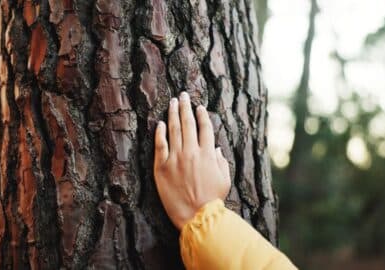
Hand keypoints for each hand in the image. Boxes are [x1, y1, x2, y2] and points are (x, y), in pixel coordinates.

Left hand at [153, 91, 230, 229]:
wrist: (195, 216)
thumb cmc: (212, 200)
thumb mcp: (224, 180)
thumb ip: (221, 161)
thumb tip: (217, 148)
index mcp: (207, 154)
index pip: (205, 128)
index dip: (202, 115)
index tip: (199, 106)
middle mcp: (191, 152)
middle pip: (188, 123)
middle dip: (186, 107)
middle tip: (183, 95)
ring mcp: (175, 158)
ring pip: (173, 130)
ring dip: (173, 113)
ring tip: (172, 102)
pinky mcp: (161, 167)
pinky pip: (160, 145)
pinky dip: (159, 133)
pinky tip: (160, 123)